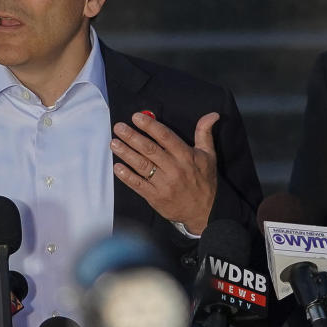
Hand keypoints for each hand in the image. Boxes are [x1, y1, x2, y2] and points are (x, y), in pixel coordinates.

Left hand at [111, 111, 218, 234]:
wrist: (205, 212)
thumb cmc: (204, 181)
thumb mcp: (209, 155)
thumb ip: (204, 133)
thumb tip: (212, 114)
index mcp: (186, 156)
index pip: (165, 137)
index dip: (150, 126)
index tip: (136, 117)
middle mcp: (174, 169)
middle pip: (149, 150)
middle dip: (132, 137)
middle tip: (118, 127)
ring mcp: (164, 184)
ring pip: (142, 165)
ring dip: (126, 153)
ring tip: (114, 143)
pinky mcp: (156, 197)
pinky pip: (138, 185)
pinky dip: (127, 176)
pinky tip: (117, 167)